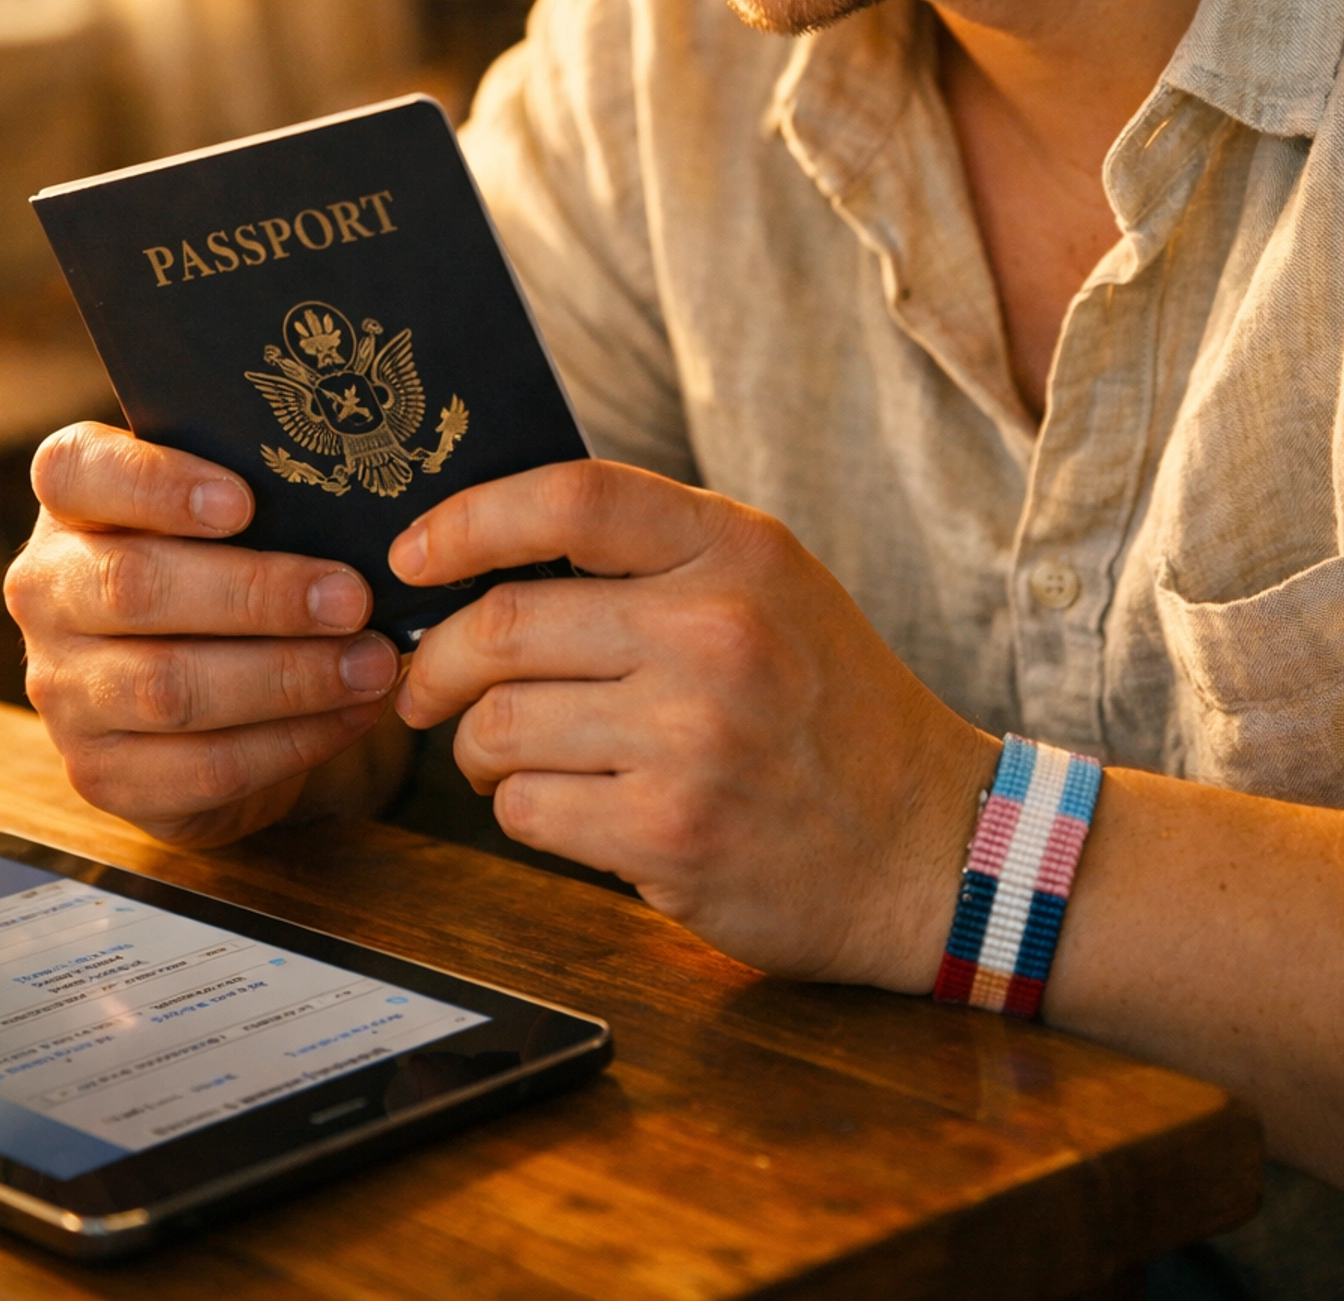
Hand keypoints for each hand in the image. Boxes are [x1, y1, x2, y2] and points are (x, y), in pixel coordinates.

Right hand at [6, 422, 410, 847]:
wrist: (207, 694)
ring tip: (373, 664)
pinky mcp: (103, 773)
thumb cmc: (230, 568)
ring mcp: (64, 690)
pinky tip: (355, 712)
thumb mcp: (231, 514)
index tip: (243, 502)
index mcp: (72, 506)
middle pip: (134, 588)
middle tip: (352, 598)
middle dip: (258, 595)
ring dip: (288, 677)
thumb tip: (351, 488)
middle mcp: (48, 593)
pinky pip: (201, 765)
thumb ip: (262, 487)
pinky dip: (292, 741)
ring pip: (169, 687)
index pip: (77, 473)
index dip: (155, 485)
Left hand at [390, 460, 997, 986]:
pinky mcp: (670, 834)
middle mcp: (714, 630)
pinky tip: (570, 808)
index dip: (467, 520)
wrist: (930, 846)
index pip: (572, 497)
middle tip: (424, 686)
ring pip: (499, 725)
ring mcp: (692, 737)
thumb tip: (483, 557)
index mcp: (738, 550)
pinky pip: (527, 809)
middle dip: (433, 663)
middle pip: (503, 625)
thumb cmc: (831, 708)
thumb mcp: (771, 589)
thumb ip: (653, 557)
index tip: (412, 556)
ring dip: (479, 748)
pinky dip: (522, 810)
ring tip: (514, 754)